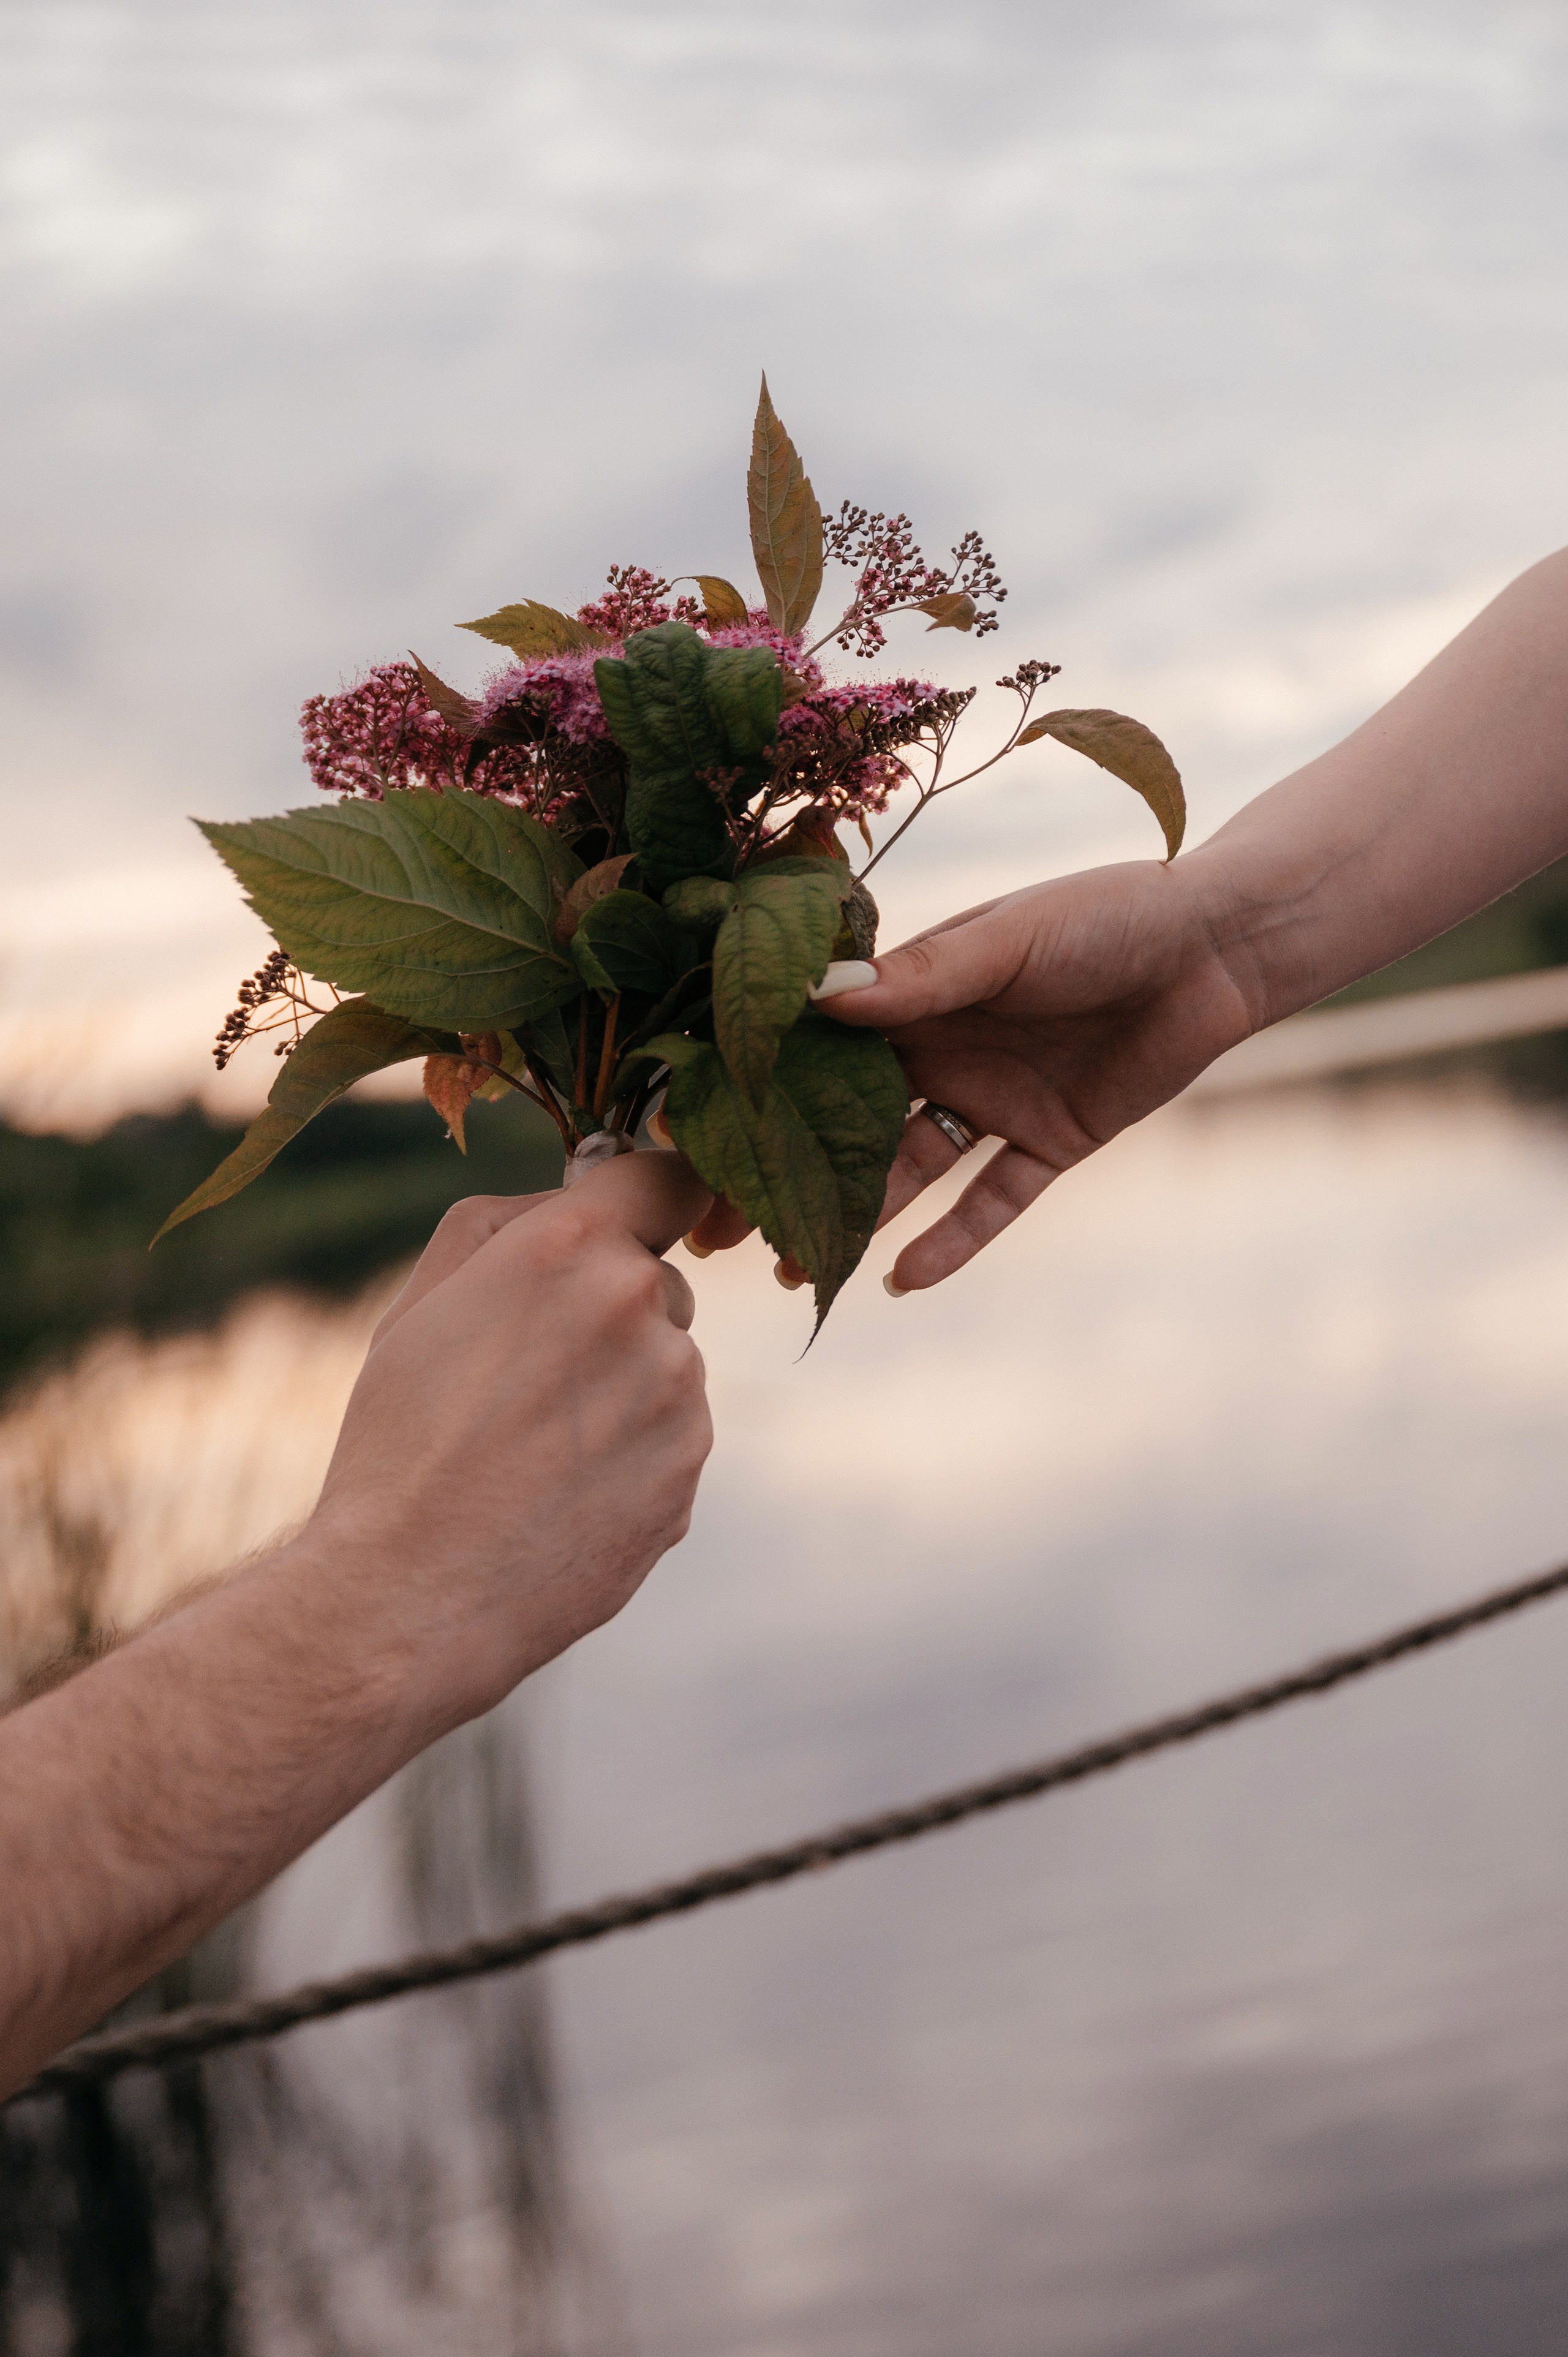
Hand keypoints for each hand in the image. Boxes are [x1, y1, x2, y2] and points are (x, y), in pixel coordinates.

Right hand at [311, 1149, 715, 1728]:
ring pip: (666, 1367)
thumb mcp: (422, 1300)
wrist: (407, 1595)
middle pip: (656, 1282)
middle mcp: (640, 1307)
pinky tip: (558, 1496)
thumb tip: (578, 1193)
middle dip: (608, 1312)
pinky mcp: (689, 1474)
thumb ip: (508, 1221)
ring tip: (530, 1451)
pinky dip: (629, 1459)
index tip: (636, 1214)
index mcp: (571, 1247)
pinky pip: (669, 1442)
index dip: (650, 1196)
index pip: (666, 1178)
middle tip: (524, 1377)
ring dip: (619, 1390)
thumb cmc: (400, 1441)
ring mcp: (678, 1397)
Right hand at [686, 853, 1254, 1290]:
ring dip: (856, 1218)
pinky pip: (993, 1201)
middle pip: (848, 1123)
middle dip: (787, 1175)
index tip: (694, 1138)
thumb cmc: (1112, 912)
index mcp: (918, 995)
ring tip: (796, 1268)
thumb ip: (923, 980)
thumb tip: (818, 998)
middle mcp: (944, 1050)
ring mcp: (994, 1100)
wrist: (1220, 944)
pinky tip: (901, 1281)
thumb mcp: (1011, 940)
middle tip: (719, 1235)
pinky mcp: (1051, 1141)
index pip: (821, 1052)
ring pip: (909, 1172)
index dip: (761, 1094)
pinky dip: (952, 1242)